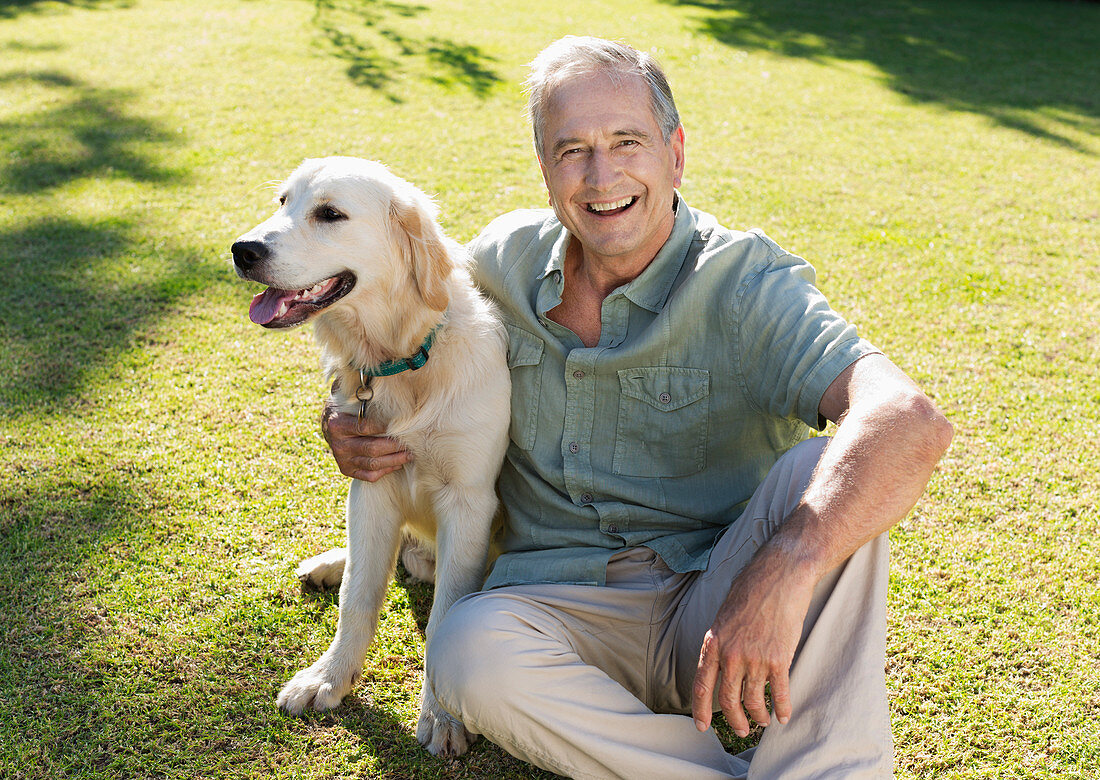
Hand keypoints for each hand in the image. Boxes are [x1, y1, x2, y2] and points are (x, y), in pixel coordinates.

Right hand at [321, 403, 411, 481]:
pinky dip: (386, 470)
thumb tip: (388, 395)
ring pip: (373, 463)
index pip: (365, 427)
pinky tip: (398, 464)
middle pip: (372, 448)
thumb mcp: (350, 400)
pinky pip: (370, 475)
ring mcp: (343, 460)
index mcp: (337, 425)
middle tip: (412, 443)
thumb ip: (365, 399)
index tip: (403, 424)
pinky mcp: (347, 470)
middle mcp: (339, 445)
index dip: (385, 427)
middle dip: (395, 446)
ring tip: (410, 454)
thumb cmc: (346, 409)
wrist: (328, 425)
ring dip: (395, 460)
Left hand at [691, 543, 814, 736]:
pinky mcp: (779, 659)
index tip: (703, 727)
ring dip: (758, 717)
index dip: (701, 710)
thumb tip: (721, 663)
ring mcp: (755, 658)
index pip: (702, 685)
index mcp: (713, 643)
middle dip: (734, 720)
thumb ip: (721, 641)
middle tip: (741, 730)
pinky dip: (781, 708)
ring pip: (753, 701)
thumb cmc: (751, 589)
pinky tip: (783, 716)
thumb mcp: (724, 615)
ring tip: (762, 722)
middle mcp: (731, 655)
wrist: (779, 576)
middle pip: (728, 700)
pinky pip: (779, 693)